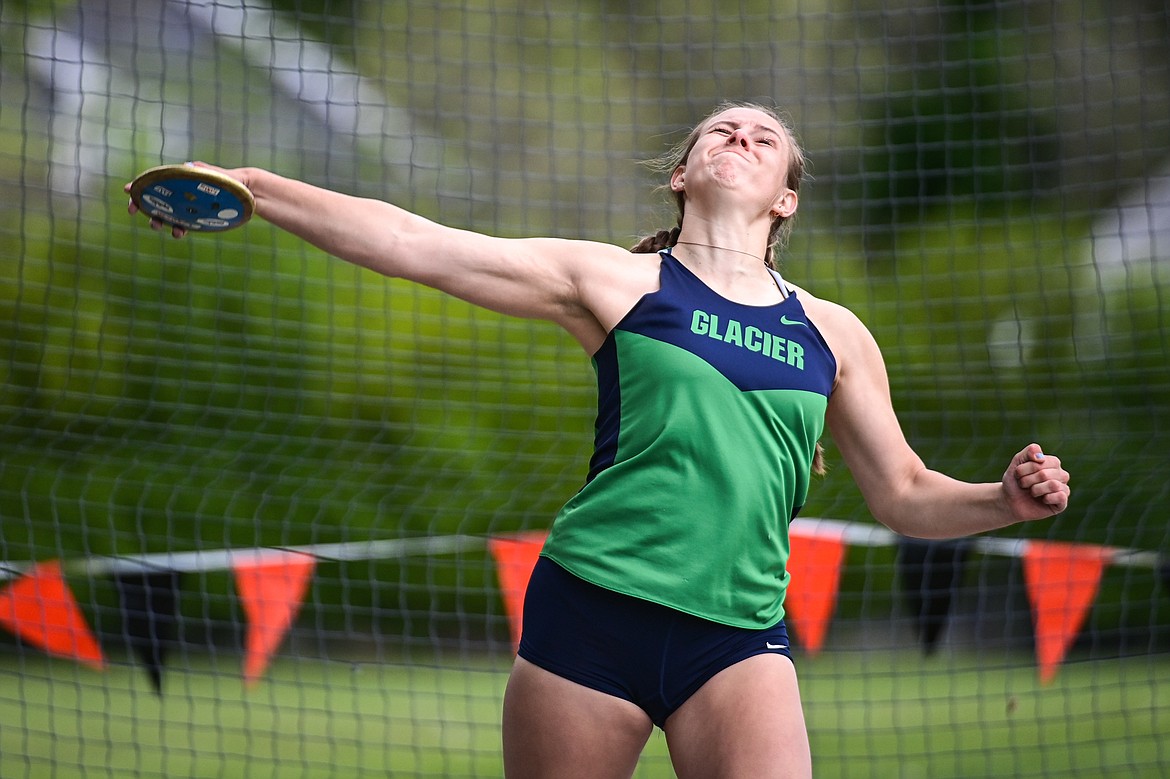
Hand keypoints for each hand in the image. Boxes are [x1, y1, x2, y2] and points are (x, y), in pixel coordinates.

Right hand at [124, 162, 248, 238]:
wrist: (249, 194)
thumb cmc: (234, 180)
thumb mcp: (218, 174)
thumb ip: (205, 171)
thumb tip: (189, 165)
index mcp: (181, 178)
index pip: (155, 181)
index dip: (140, 186)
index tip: (128, 190)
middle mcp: (181, 193)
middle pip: (156, 199)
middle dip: (144, 206)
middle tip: (138, 213)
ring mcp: (188, 206)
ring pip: (167, 214)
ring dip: (160, 221)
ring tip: (161, 227)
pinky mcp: (197, 218)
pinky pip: (182, 225)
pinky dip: (178, 230)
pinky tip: (178, 233)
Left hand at [1002, 443, 1069, 520]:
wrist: (1010, 503)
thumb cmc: (1015, 482)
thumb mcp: (1017, 464)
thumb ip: (1028, 453)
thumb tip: (1040, 457)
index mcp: (1052, 462)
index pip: (1041, 460)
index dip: (1025, 468)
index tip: (1018, 474)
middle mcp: (1061, 474)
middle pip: (1044, 474)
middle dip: (1027, 480)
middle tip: (1023, 485)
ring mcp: (1063, 488)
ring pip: (1053, 485)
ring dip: (1035, 490)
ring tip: (1032, 492)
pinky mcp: (1062, 503)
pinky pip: (1060, 497)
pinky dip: (1046, 498)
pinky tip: (1043, 500)